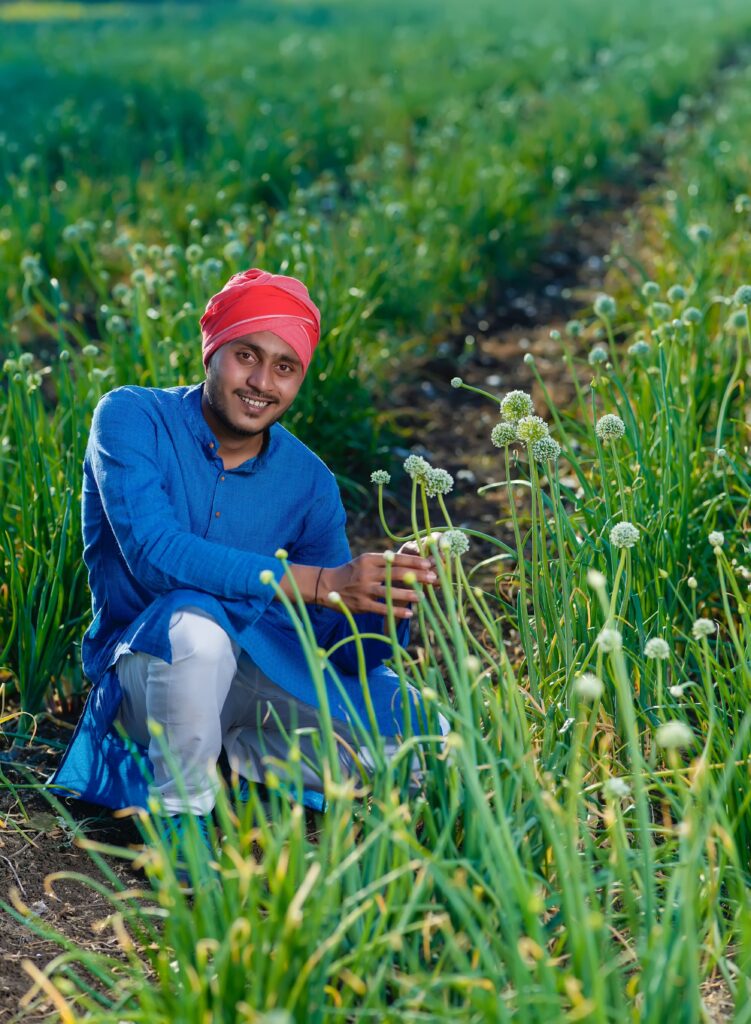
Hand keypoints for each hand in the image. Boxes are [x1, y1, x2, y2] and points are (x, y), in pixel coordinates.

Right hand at [322, 552, 436, 618]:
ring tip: (423, 596)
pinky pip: (382, 608)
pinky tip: (409, 613)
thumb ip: (384, 562)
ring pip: (390, 591)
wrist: (326, 585)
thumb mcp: (365, 561)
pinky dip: (396, 611)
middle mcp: (367, 573)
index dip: (413, 561)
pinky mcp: (361, 604)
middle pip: (396, 573)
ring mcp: (364, 589)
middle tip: (434, 578)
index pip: (395, 559)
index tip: (429, 563)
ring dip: (408, 593)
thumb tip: (411, 562)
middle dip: (417, 575)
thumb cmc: (351, 572)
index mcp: (369, 559)